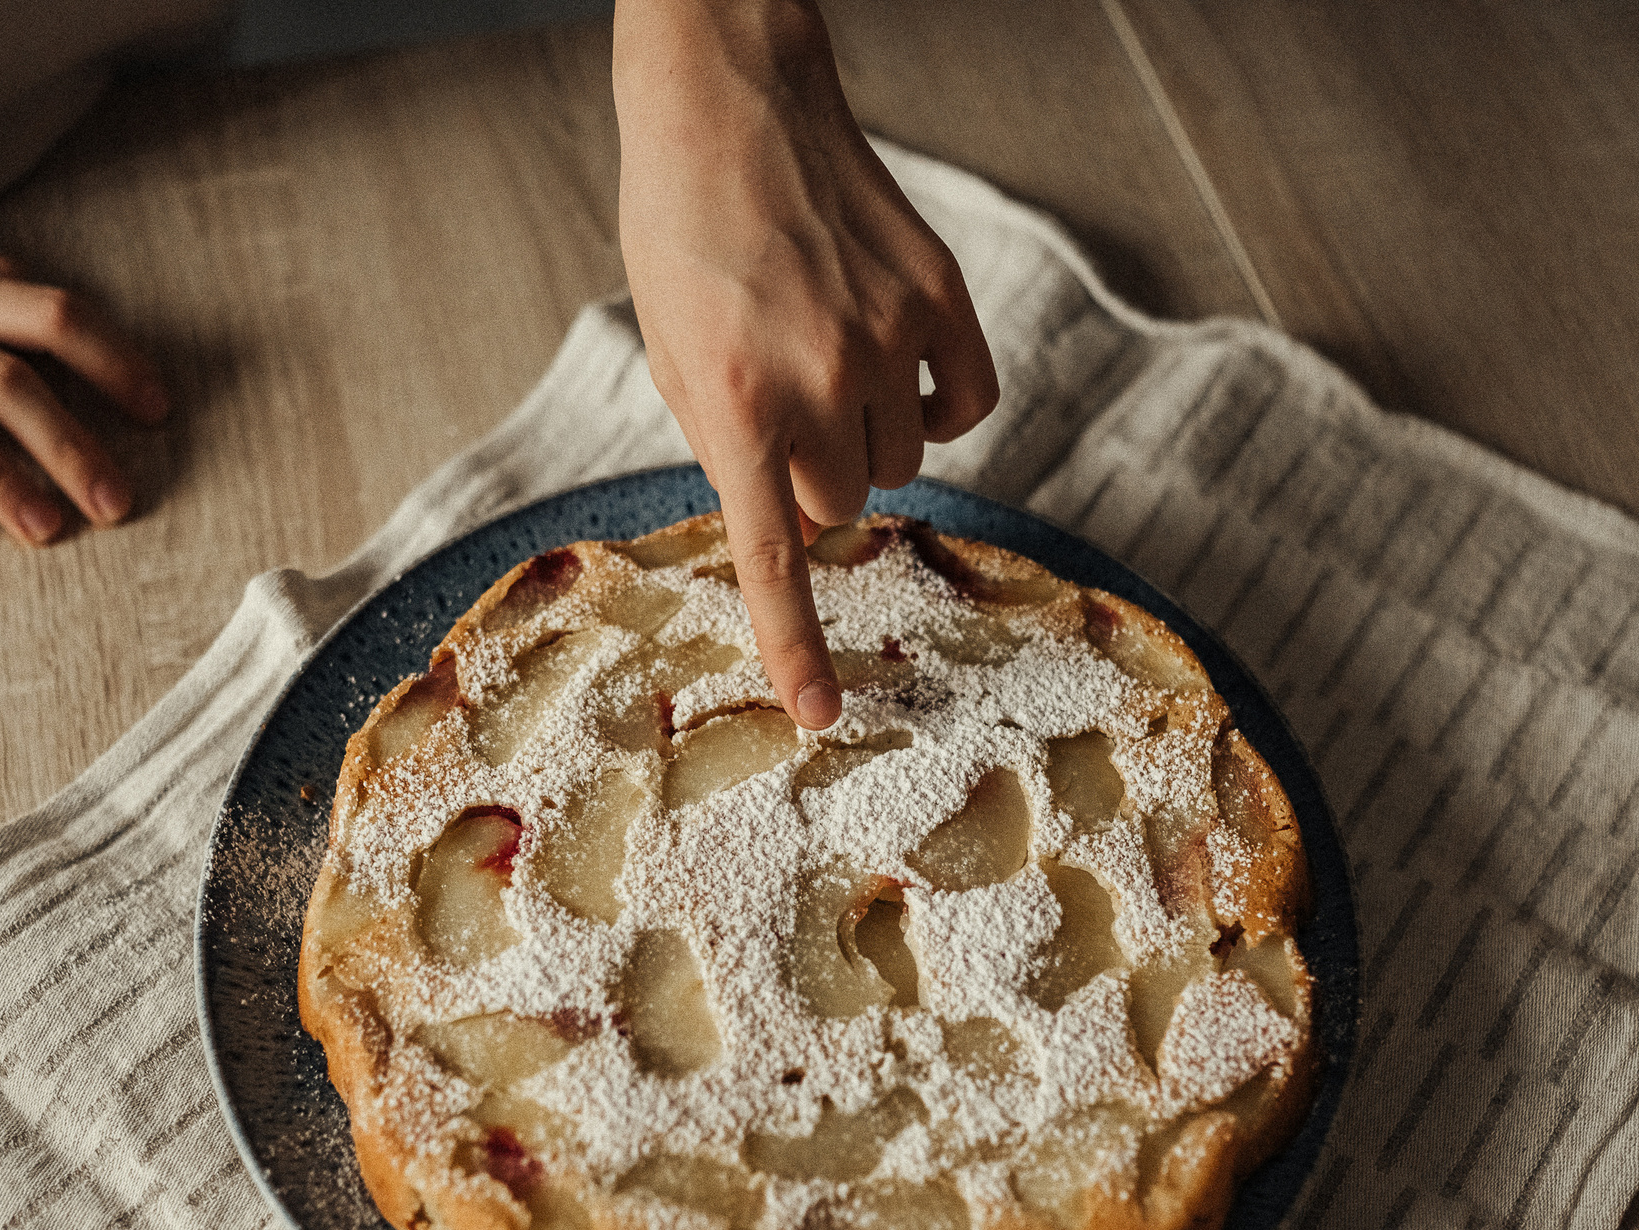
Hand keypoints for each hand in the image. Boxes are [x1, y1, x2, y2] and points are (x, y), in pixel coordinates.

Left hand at [615, 0, 997, 729]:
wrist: (731, 106)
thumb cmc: (684, 236)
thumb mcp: (674, 357)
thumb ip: (732, 450)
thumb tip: (799, 524)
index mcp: (732, 404)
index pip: (771, 554)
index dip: (796, 643)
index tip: (821, 714)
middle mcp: (817, 380)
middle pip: (840, 507)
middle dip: (811, 479)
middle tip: (780, 407)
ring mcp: (886, 340)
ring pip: (900, 465)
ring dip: (867, 439)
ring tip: (824, 361)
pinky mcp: (939, 299)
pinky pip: (964, 408)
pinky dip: (938, 406)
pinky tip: (898, 363)